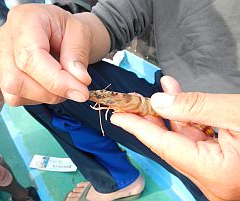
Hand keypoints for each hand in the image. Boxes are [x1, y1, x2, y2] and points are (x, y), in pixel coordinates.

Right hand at [0, 4, 109, 105]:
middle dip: (51, 92)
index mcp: (25, 19)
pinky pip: (16, 98)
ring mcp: (1, 58)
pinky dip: (39, 98)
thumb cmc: (70, 30)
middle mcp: (6, 38)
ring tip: (64, 84)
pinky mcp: (3, 75)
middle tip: (76, 89)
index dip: (56, 81)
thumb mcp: (82, 33)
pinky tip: (51, 86)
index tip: (81, 92)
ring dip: (47, 96)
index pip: (30, 58)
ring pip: (15, 92)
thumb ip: (78, 56)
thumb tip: (79, 81)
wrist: (63, 32)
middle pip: (16, 80)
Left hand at [111, 76, 239, 200]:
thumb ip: (195, 108)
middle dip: (150, 119)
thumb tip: (159, 103)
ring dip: (170, 114)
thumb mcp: (235, 113)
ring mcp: (214, 172)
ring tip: (157, 92)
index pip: (163, 146)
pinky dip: (186, 118)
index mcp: (214, 172)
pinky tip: (177, 98)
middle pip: (169, 144)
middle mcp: (210, 178)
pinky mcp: (219, 163)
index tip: (118, 116)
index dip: (138, 128)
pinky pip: (195, 139)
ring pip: (181, 140)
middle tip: (131, 101)